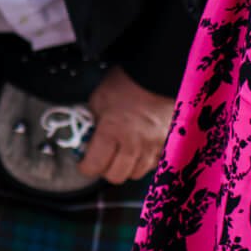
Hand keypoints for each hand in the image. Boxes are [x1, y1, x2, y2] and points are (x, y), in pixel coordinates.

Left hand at [76, 66, 174, 184]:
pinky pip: (153, 164)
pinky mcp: (166, 144)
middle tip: (102, 158)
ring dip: (126, 167)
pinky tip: (139, 150)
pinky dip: (144, 161)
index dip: (85, 167)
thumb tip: (86, 137)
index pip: (94, 166)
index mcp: (111, 132)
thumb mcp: (98, 100)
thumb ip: (90, 122)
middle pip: (115, 176)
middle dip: (105, 169)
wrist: (157, 74)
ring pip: (136, 173)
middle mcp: (133, 144)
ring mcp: (152, 146)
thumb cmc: (126, 83)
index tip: (84, 163)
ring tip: (122, 153)